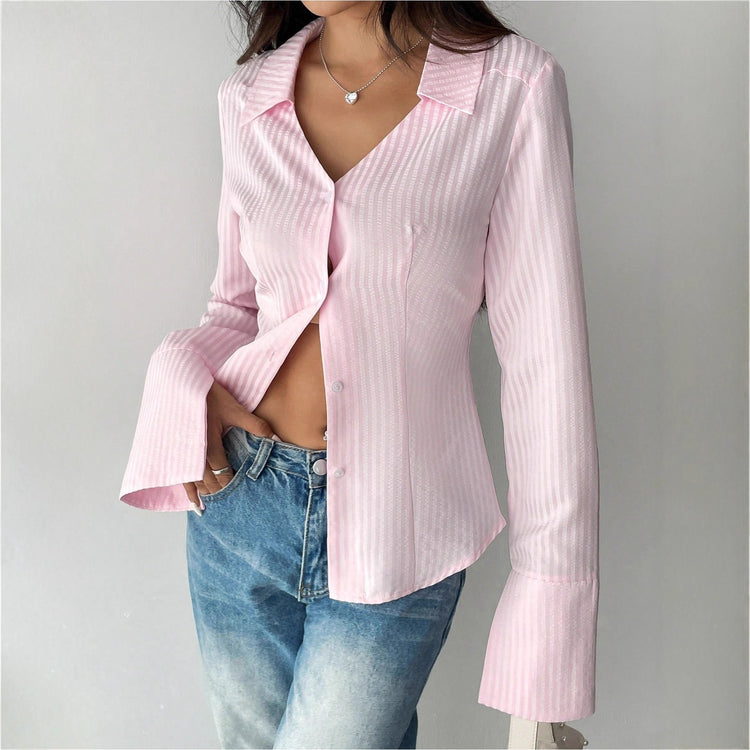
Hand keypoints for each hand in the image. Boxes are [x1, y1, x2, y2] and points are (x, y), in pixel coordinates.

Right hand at [183, 380, 275, 510]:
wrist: (183, 384)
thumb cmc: (211, 397)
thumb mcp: (235, 409)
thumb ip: (255, 426)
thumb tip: (275, 439)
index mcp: (210, 446)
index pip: (223, 474)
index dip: (233, 485)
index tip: (243, 494)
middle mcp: (195, 455)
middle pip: (209, 482)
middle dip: (221, 493)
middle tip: (233, 506)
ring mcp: (184, 455)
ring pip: (195, 483)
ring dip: (205, 495)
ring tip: (214, 510)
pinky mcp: (177, 452)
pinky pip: (181, 477)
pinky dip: (189, 492)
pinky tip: (194, 504)